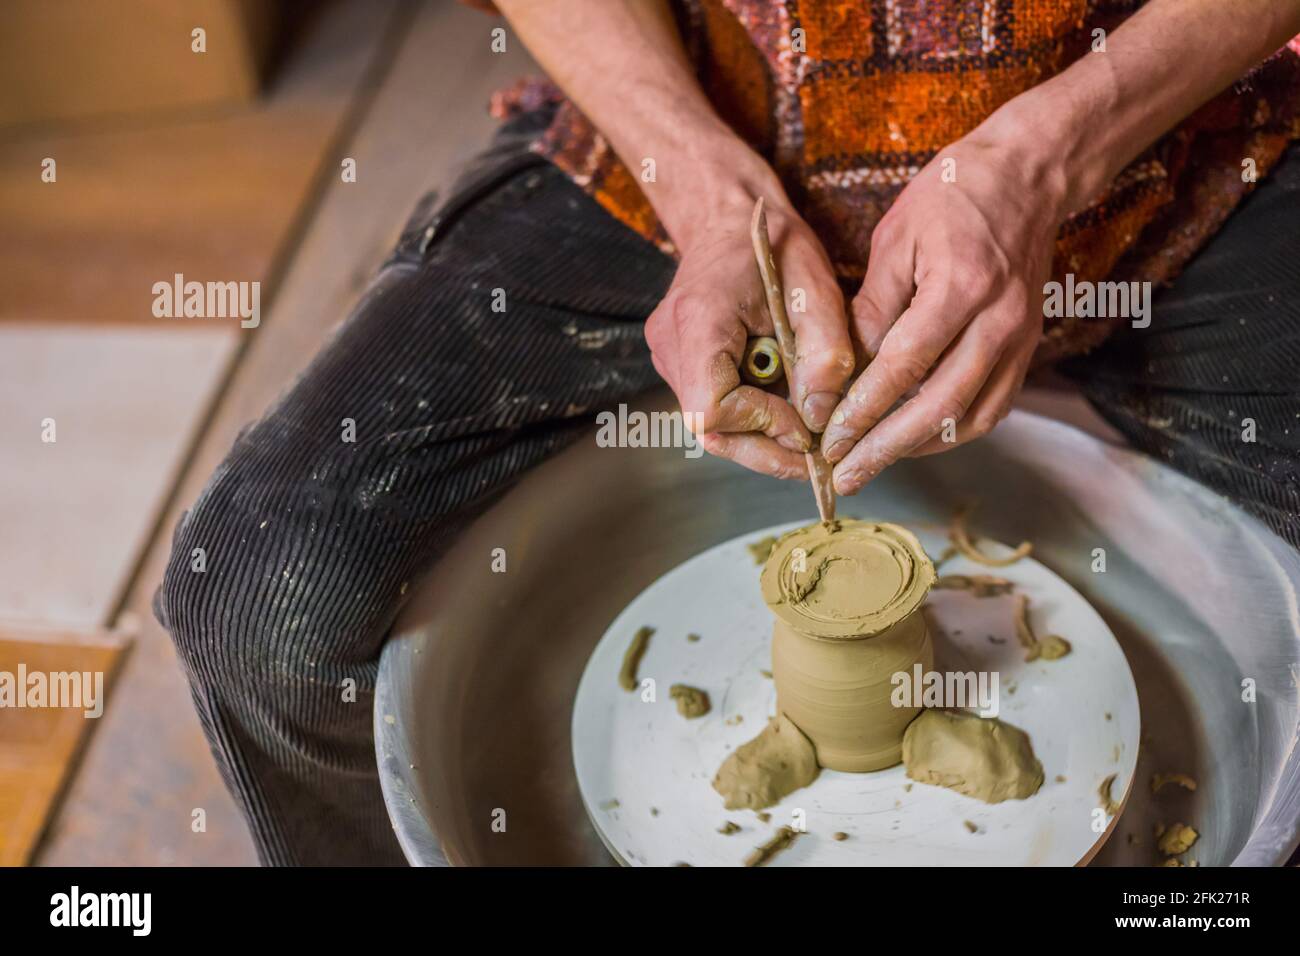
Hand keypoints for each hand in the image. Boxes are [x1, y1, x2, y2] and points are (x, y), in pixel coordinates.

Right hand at [645, 188, 854, 479]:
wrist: (730, 216)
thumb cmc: (774, 244)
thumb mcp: (817, 289)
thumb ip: (825, 354)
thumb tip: (820, 418)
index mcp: (698, 319)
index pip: (713, 406)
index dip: (762, 425)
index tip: (806, 424)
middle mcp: (670, 344)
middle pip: (707, 428)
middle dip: (764, 450)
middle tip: (813, 458)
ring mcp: (667, 356)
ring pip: (709, 425)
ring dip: (759, 436)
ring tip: (803, 428)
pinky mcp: (677, 364)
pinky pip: (711, 407)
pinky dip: (749, 417)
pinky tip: (780, 405)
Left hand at [819, 129, 1062, 494]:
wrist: (1028, 177)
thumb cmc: (952, 197)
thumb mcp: (896, 239)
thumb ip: (871, 307)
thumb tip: (844, 368)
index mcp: (961, 286)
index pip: (904, 365)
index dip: (864, 409)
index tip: (830, 437)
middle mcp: (999, 321)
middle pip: (940, 407)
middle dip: (885, 447)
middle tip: (844, 474)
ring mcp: (1020, 339)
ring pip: (970, 418)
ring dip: (917, 448)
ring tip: (871, 463)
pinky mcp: (1027, 349)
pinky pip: (991, 407)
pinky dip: (950, 432)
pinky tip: (913, 440)